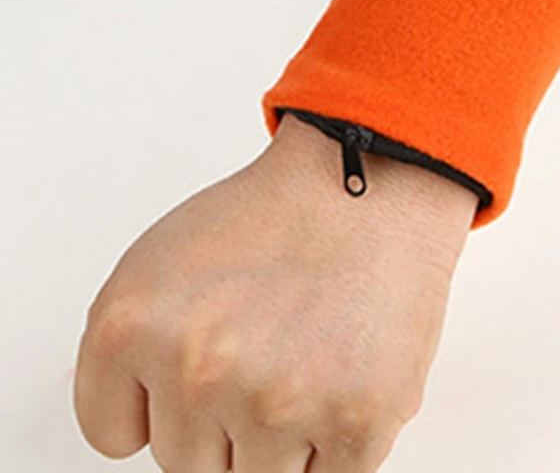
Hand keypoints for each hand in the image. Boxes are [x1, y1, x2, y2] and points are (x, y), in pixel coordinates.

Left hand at [73, 112, 477, 471]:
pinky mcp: (355, 423)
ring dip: (282, 433)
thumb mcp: (162, 263)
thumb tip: (138, 428)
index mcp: (133, 326)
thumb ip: (130, 352)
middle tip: (268, 343)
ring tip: (308, 353)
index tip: (202, 362)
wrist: (366, 189)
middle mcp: (199, 370)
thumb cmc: (275, 219)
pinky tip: (341, 375)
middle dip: (226, 414)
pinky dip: (334, 442)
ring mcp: (278, 402)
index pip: (118, 435)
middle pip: (188, 462)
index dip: (167, 398)